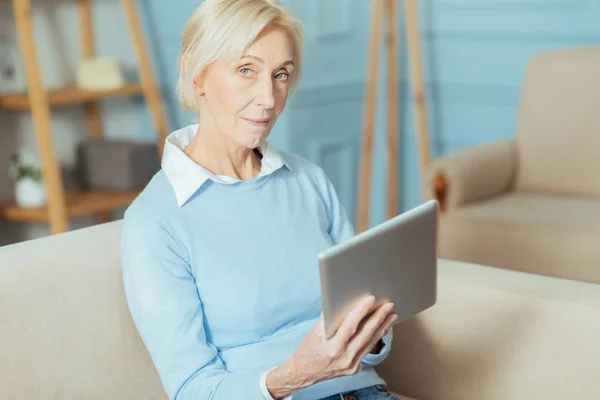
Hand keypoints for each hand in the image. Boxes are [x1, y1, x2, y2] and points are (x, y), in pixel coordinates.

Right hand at [266, 295, 396, 397]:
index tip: (371, 299)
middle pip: (365, 334)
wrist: (303, 373)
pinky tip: (382, 327)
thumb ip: (330, 319)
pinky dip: (375, 337)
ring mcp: (351, 365)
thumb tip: (344, 303)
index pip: (350, 326)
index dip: (361, 311)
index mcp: (332, 348)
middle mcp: (344, 358)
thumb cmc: (308, 349)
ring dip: (382, 327)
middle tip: (388, 305)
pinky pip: (367, 350)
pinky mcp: (355, 368)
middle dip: (379, 318)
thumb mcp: (315, 332)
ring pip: (370, 342)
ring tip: (391, 314)